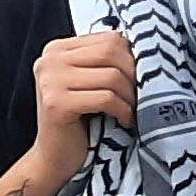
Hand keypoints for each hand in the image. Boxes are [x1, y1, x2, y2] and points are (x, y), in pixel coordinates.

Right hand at [28, 29, 137, 190]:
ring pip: (111, 76)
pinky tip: (124, 120)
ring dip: (130, 96)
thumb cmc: (79, 120)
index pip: (109, 38)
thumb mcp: (87, 82)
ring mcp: (50, 81)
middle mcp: (48, 61)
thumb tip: (147, 49)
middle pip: (111, 53)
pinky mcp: (56, 104)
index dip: (133, 58)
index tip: (139, 79)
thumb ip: (103, 62)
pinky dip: (123, 111)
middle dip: (134, 76)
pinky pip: (106, 98)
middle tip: (140, 96)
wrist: (54, 157)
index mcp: (55, 50)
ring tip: (132, 110)